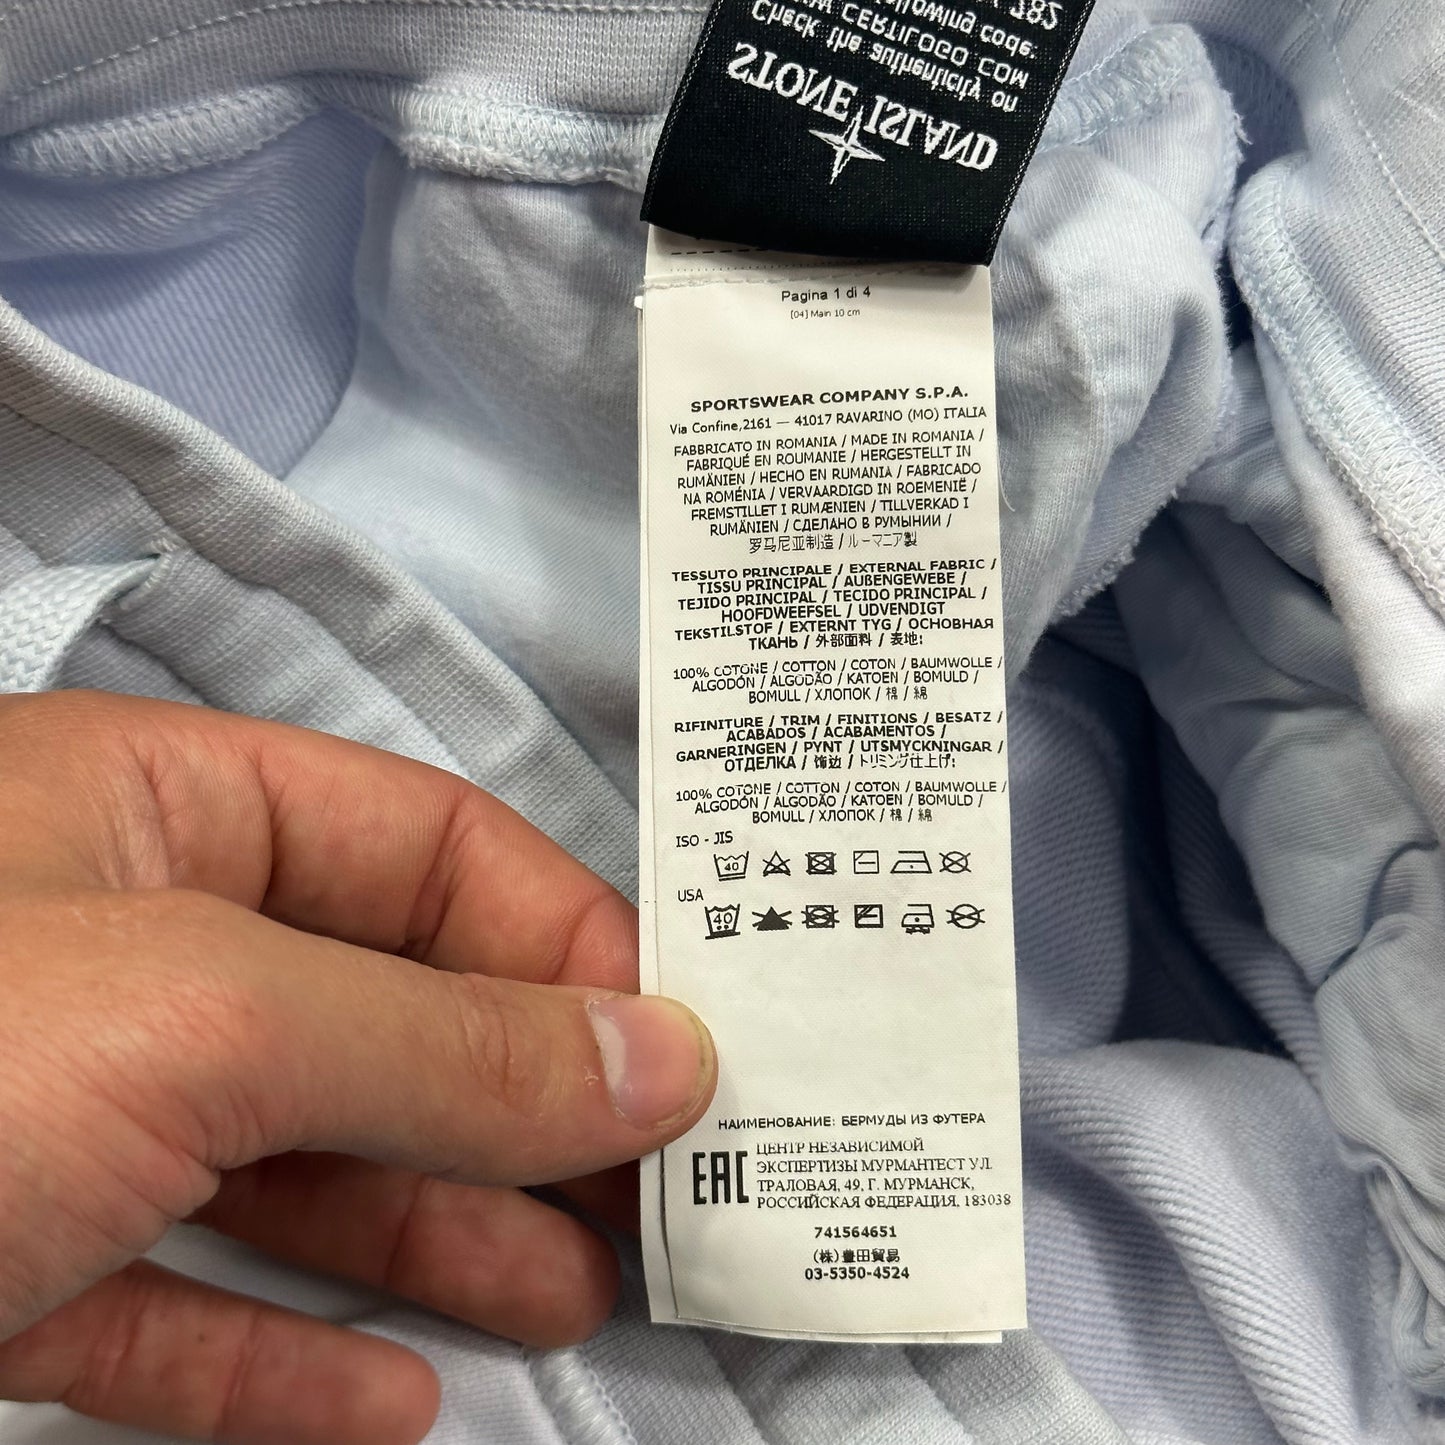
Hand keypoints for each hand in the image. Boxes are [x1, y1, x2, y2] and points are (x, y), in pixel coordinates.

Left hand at [0, 692, 714, 1443]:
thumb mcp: (202, 1022)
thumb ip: (443, 1043)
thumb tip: (654, 1057)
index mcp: (148, 811)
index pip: (420, 844)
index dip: (560, 939)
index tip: (675, 1048)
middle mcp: (112, 947)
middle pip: (377, 1015)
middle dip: (515, 1112)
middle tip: (644, 1196)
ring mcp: (52, 1112)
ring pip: (291, 1167)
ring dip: (433, 1240)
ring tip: (560, 1299)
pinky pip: (175, 1304)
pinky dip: (283, 1357)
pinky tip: (381, 1398)